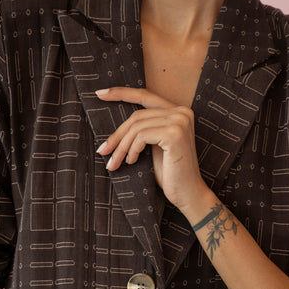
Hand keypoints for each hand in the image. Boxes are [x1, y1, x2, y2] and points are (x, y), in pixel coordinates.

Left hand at [95, 87, 209, 215]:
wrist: (188, 194)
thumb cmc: (170, 175)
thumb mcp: (153, 147)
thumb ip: (143, 130)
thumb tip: (114, 127)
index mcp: (178, 112)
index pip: (145, 96)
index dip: (121, 93)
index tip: (100, 94)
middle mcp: (182, 112)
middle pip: (137, 116)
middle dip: (117, 135)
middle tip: (102, 151)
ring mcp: (180, 121)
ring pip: (136, 127)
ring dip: (121, 147)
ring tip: (114, 163)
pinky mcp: (175, 133)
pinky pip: (141, 136)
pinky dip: (132, 150)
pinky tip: (132, 162)